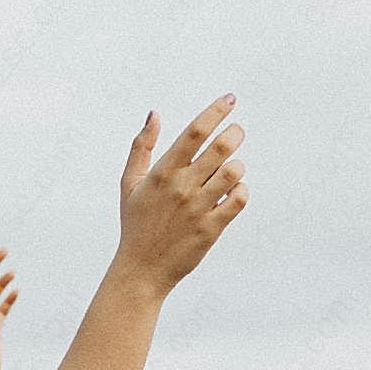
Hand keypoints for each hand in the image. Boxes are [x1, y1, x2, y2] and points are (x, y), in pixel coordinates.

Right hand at [116, 94, 247, 295]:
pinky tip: (232, 193)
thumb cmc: (136, 225)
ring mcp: (198, 208)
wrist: (141, 270)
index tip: (230, 99)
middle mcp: (181, 187)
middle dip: (235, 133)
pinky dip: (241, 191)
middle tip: (236, 133)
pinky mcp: (211, 228)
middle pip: (221, 147)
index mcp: (162, 172)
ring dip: (237, 165)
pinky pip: (239, 199)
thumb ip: (141, 147)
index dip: (216, 111)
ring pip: (234, 171)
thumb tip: (154, 114)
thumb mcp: (129, 184)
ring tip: (231, 170)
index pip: (195, 132)